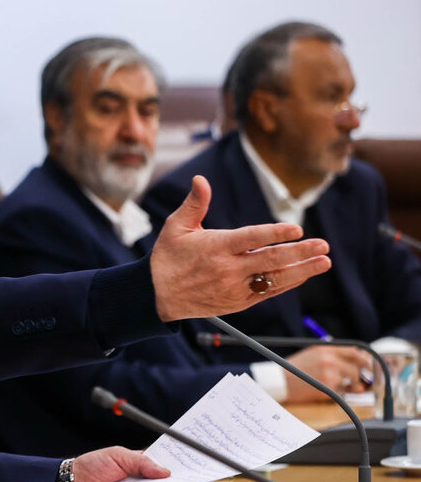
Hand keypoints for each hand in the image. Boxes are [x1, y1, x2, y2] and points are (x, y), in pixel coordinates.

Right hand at [149, 175, 330, 321]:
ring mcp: (234, 288)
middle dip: (300, 253)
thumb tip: (200, 179)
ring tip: (323, 261)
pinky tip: (303, 274)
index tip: (296, 229)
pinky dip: (287, 283)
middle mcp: (228, 269)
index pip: (251, 239)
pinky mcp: (238, 302)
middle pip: (270, 260)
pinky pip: (267, 292)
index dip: (275, 234)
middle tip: (323, 245)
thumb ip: (194, 204)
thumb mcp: (176, 227)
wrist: (157, 295)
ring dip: (302, 270)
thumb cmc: (168, 257)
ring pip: (274, 279)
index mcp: (215, 248)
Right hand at [282, 345, 374, 402]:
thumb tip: (353, 364)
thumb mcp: (311, 355)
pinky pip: (342, 391)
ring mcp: (329, 373)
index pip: (353, 351)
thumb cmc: (294, 370)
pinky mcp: (327, 387)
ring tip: (345, 388)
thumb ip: (331, 356)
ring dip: (352, 385)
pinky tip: (328, 392)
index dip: (364, 358)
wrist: (279, 382)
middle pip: (356, 366)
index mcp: (325, 349)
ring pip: (352, 379)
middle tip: (364, 381)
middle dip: (362, 374)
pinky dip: (339, 393)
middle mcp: (329, 359)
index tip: (368, 365)